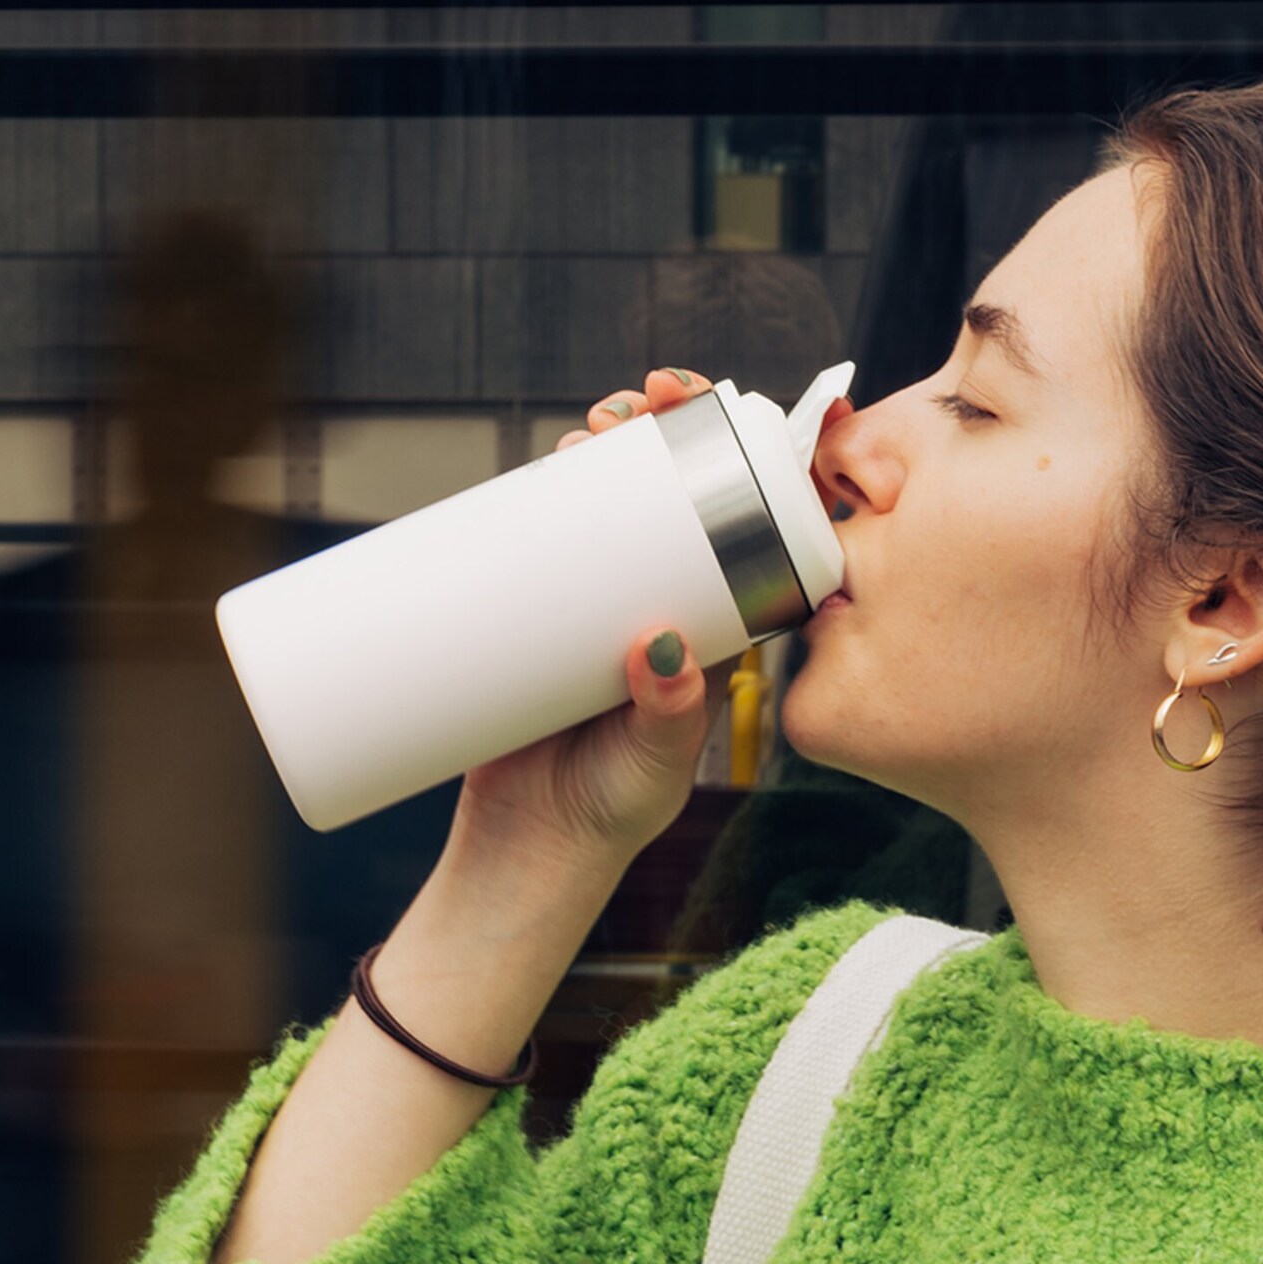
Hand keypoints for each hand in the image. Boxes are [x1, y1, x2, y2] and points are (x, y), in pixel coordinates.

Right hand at [454, 367, 749, 873]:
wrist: (528, 851)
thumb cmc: (615, 812)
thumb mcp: (656, 762)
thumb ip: (667, 714)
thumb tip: (662, 649)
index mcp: (711, 617)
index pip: (738, 517)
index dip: (731, 457)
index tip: (706, 421)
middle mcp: (659, 595)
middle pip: (664, 490)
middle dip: (648, 433)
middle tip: (624, 412)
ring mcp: (593, 601)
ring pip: (599, 503)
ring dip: (592, 450)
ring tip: (580, 435)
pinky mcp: (530, 615)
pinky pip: (534, 543)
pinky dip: (530, 498)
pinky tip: (523, 469)